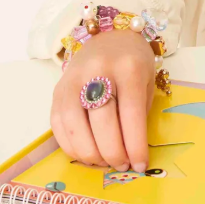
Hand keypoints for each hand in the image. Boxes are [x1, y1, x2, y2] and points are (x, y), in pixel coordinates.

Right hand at [50, 28, 156, 171]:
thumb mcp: (146, 81)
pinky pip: (59, 126)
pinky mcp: (57, 91)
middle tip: (122, 166)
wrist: (108, 37)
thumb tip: (132, 154)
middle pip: (103, 124)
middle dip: (114, 153)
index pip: (130, 115)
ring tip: (104, 162)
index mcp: (128, 68)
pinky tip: (86, 154)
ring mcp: (73, 80)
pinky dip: (72, 147)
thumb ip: (139, 113)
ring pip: (77, 128)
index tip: (140, 165)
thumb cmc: (133, 62)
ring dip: (91, 154)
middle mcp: (98, 71)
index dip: (135, 145)